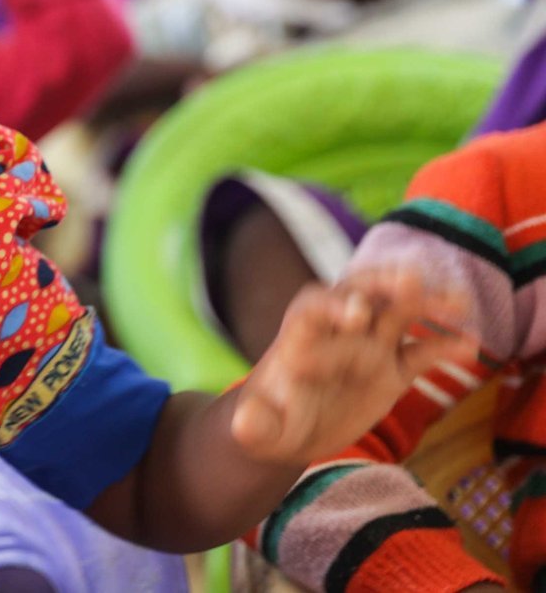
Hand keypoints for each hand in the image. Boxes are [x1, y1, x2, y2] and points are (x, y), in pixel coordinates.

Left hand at [232, 268, 475, 465]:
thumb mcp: (257, 428)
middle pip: (360, 293)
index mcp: (299, 334)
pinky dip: (443, 347)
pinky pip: (420, 354)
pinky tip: (469, 346)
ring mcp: (367, 347)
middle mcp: (336, 332)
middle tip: (409, 283)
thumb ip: (254, 423)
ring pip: (397, 315)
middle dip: (382, 284)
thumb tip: (245, 424)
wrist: (288, 430)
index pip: (314, 309)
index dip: (333, 307)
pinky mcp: (390, 370)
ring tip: (456, 305)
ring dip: (423, 304)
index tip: (354, 317)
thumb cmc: (268, 423)